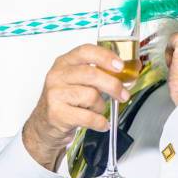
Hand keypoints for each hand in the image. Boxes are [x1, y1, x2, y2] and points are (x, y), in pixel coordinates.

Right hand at [23, 44, 133, 170]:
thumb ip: (102, 73)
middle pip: (91, 74)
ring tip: (98, 110)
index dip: (105, 57)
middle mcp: (57, 75)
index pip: (86, 51)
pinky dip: (99, 122)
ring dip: (101, 106)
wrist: (44, 125)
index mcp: (65, 62)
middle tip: (124, 94)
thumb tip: (132, 68)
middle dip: (113, 85)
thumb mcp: (80, 81)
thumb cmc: (67, 100)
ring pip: (90, 96)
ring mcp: (55, 94)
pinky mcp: (56, 113)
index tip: (120, 66)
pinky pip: (87, 117)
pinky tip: (101, 123)